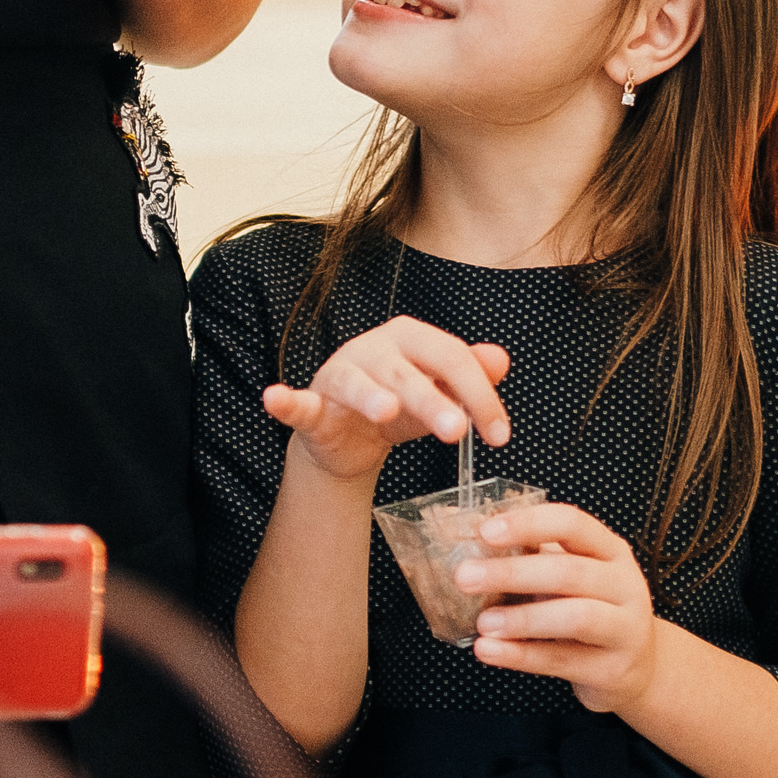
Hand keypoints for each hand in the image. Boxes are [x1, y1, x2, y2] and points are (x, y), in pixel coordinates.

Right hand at [261, 315, 510, 482]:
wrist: (351, 439)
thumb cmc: (400, 409)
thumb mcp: (439, 393)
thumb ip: (468, 377)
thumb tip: (500, 360)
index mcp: (409, 338)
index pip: (451, 358)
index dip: (480, 395)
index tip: (500, 435)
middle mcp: (372, 349)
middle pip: (407, 372)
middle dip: (433, 401)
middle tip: (457, 431)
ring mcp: (338, 376)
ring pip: (356, 384)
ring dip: (370, 397)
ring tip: (386, 411)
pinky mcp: (311, 404)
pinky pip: (298, 402)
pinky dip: (285, 401)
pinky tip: (276, 398)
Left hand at [454, 502, 660, 712]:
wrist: (637, 668)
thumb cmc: (591, 610)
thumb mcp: (570, 578)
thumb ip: (530, 559)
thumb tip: (464, 542)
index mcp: (609, 551)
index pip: (572, 524)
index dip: (528, 524)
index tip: (485, 532)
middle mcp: (624, 585)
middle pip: (569, 572)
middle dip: (512, 574)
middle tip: (465, 577)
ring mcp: (626, 628)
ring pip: (576, 617)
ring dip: (523, 619)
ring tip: (483, 623)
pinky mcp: (614, 670)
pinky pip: (564, 660)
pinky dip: (521, 656)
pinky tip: (488, 651)